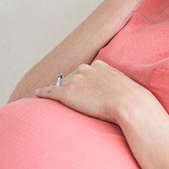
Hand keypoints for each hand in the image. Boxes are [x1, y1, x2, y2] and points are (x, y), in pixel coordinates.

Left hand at [34, 60, 152, 124]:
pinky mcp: (67, 93)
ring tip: (58, 102)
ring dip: (60, 93)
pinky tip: (37, 94)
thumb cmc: (131, 99)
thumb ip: (114, 85)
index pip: (84, 73)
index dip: (83, 83)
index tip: (84, 91)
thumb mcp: (123, 85)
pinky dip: (43, 92)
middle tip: (75, 100)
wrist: (129, 103)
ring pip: (62, 86)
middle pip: (71, 78)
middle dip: (71, 87)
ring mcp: (75, 80)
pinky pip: (50, 91)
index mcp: (98, 65)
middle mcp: (84, 69)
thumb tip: (115, 93)